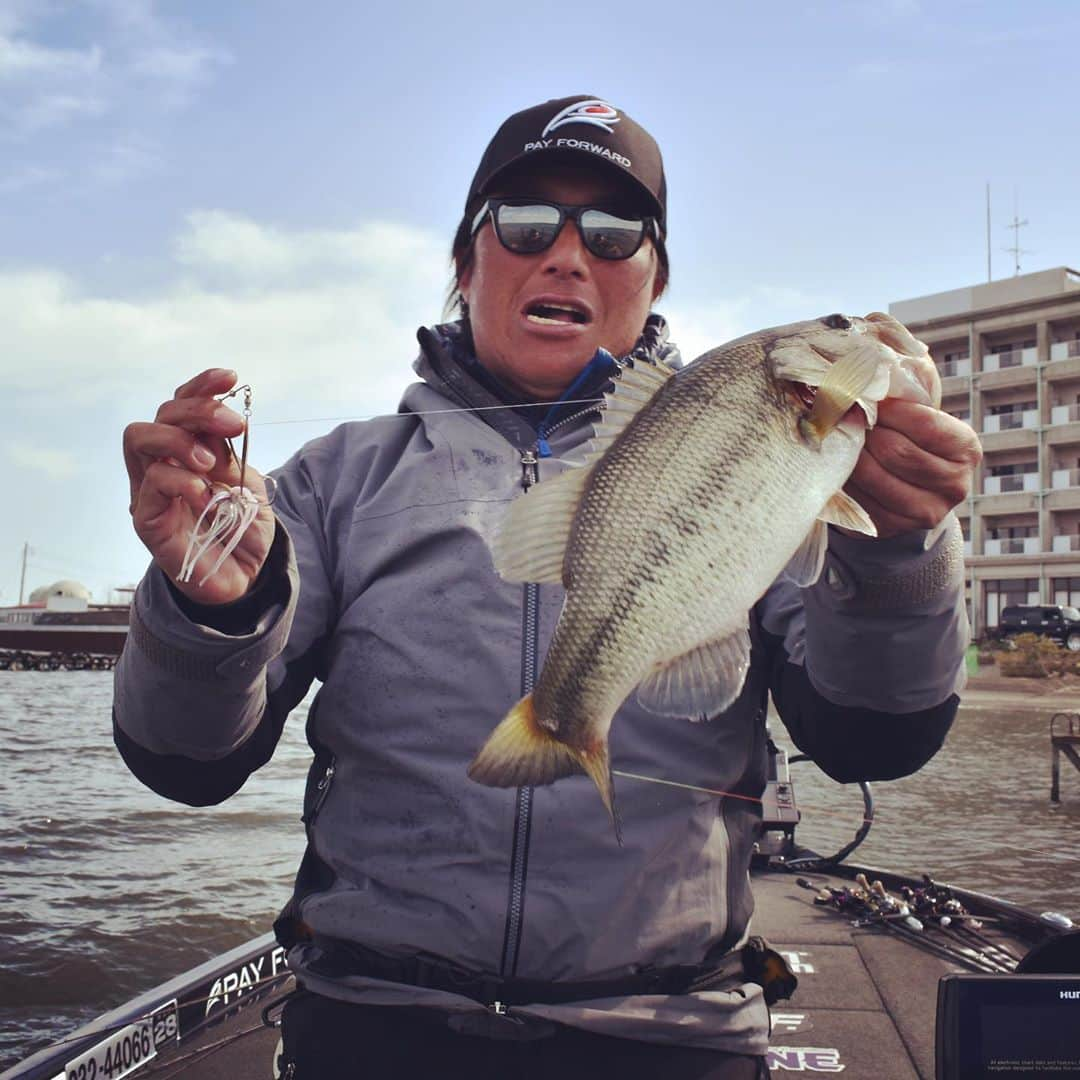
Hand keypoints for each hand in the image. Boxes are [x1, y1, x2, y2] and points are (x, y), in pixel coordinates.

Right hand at [123, 368, 276, 603]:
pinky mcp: (146, 518)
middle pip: (161, 415)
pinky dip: (181, 480)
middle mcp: (161, 464)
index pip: (180, 405)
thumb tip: (220, 433)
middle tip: (234, 426)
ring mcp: (149, 490)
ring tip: (213, 464)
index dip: (201, 386)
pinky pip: (151, 484)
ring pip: (141, 438)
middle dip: (198, 411)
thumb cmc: (241, 530)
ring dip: (181, 441)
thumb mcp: (247, 485)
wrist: (243, 579)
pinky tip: (206, 494)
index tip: (230, 377)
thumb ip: (231, 456)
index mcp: (187, 451)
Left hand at [844, 399, 981, 539]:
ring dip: (847, 451)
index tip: (864, 393)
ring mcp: (924, 512)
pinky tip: (835, 461)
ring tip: (835, 433)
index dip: (889, 408)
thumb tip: (880, 363)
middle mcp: (954, 485)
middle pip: (895, 450)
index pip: (924, 423)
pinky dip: (841, 476)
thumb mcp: (920, 412)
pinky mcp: (891, 528)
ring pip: (872, 475)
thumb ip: (909, 390)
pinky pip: (856, 497)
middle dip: (864, 428)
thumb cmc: (910, 438)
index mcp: (965, 449)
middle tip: (841, 413)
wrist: (906, 490)